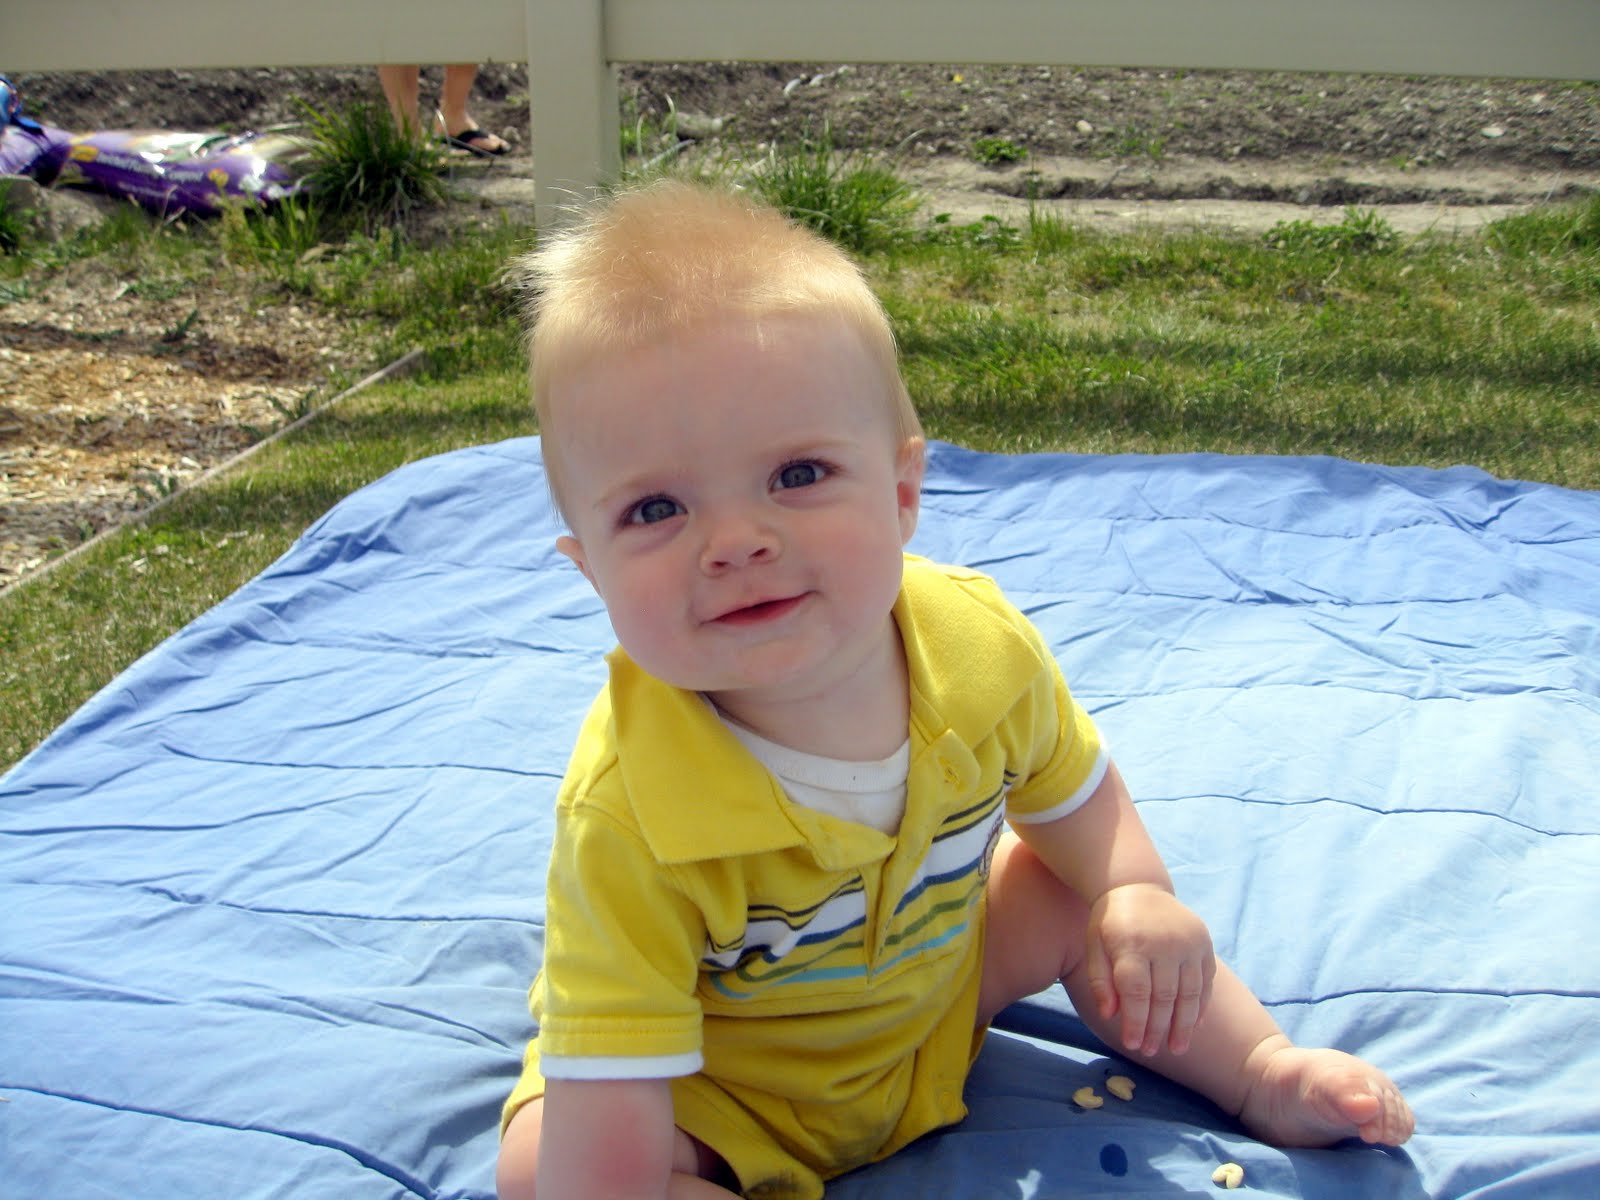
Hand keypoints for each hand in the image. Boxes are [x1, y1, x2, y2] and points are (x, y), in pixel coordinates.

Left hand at [1085, 882, 1215, 1056]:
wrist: (1137, 886)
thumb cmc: (1110, 922)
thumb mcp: (1094, 946)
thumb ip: (1100, 981)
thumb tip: (1110, 1015)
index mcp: (1132, 944)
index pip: (1136, 992)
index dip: (1135, 1022)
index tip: (1133, 1044)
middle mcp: (1164, 943)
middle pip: (1164, 996)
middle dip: (1158, 1029)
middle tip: (1152, 1051)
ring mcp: (1188, 942)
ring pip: (1190, 993)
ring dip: (1184, 1025)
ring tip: (1176, 1048)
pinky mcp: (1204, 942)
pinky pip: (1205, 980)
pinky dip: (1200, 1005)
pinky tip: (1193, 1025)